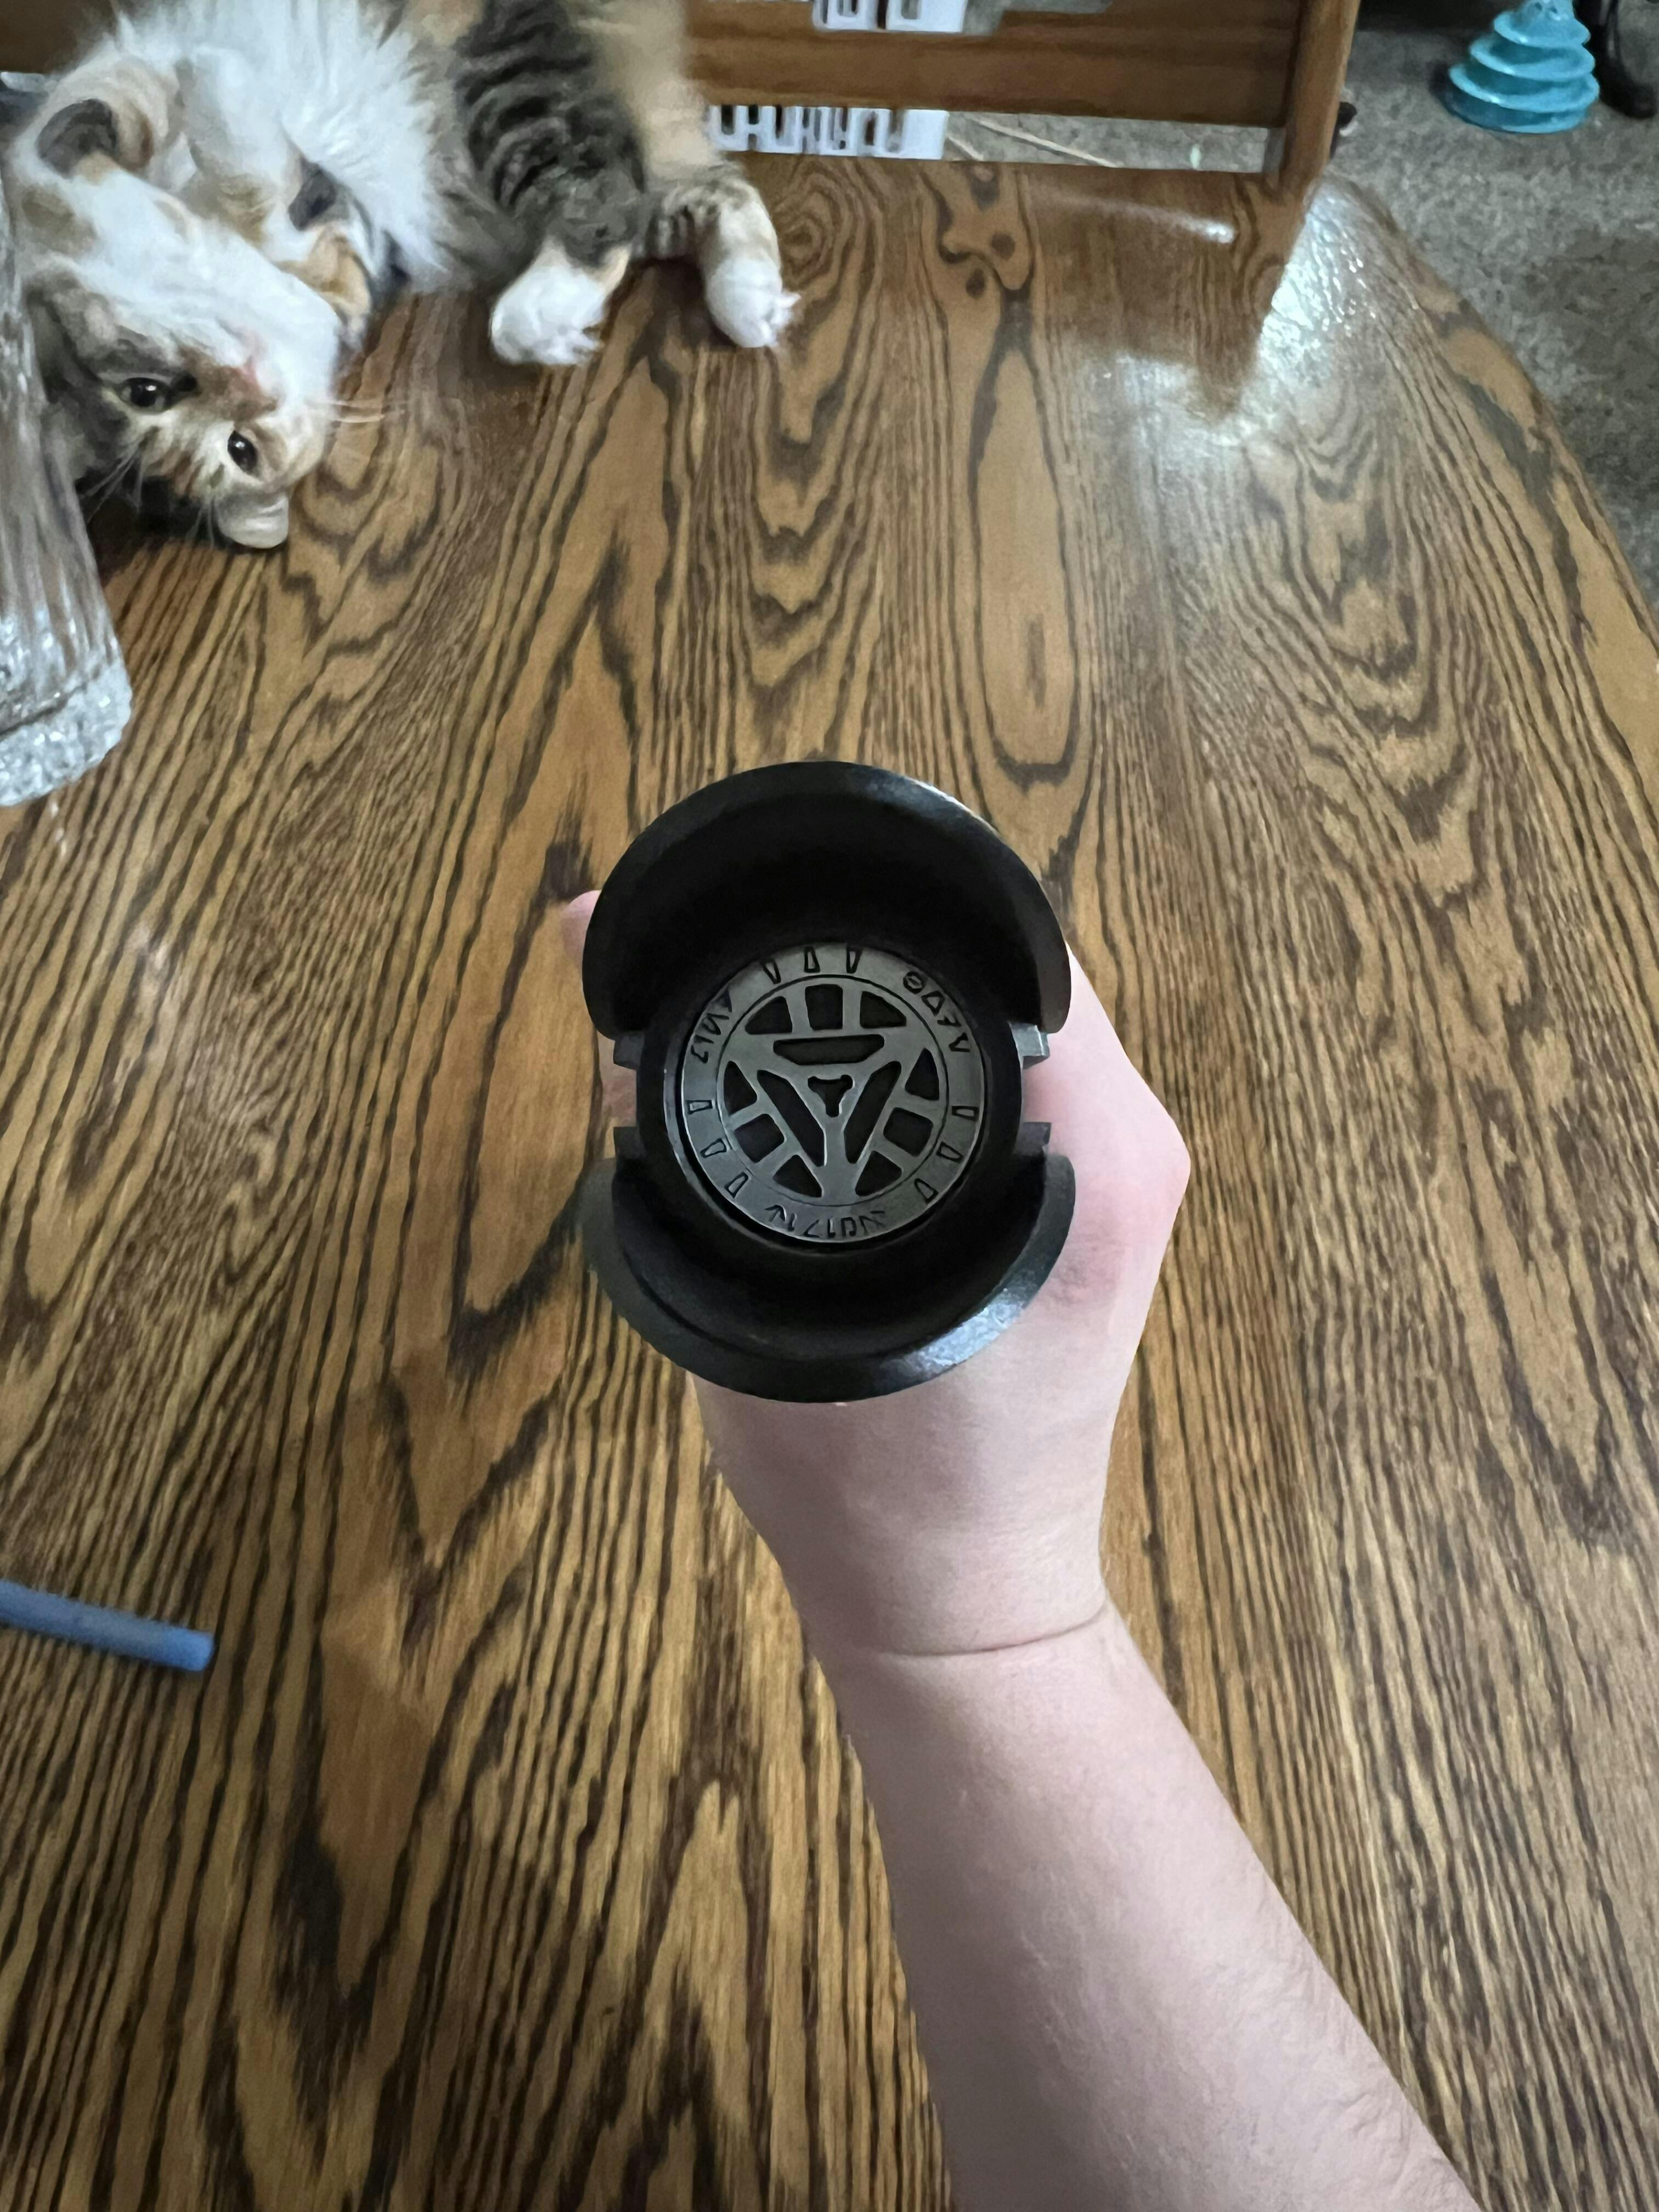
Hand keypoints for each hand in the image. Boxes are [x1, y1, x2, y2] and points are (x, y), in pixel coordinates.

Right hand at [560, 897, 1187, 1665]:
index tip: (771, 906)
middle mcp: (1132, 1140)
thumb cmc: (862, 1488)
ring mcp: (1131, 1170)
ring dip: (912, 995)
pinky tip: (851, 1077)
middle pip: (1012, 956)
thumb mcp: (743, 1297)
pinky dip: (940, 1052)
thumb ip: (667, 1117)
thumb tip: (586, 933)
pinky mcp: (1105, 1201)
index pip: (996, 934)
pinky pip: (1024, 1071)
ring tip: (791, 1004)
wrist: (961, 1609)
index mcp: (1081, 1150)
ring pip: (1017, 1007)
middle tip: (758, 952)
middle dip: (883, 941)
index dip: (875, 901)